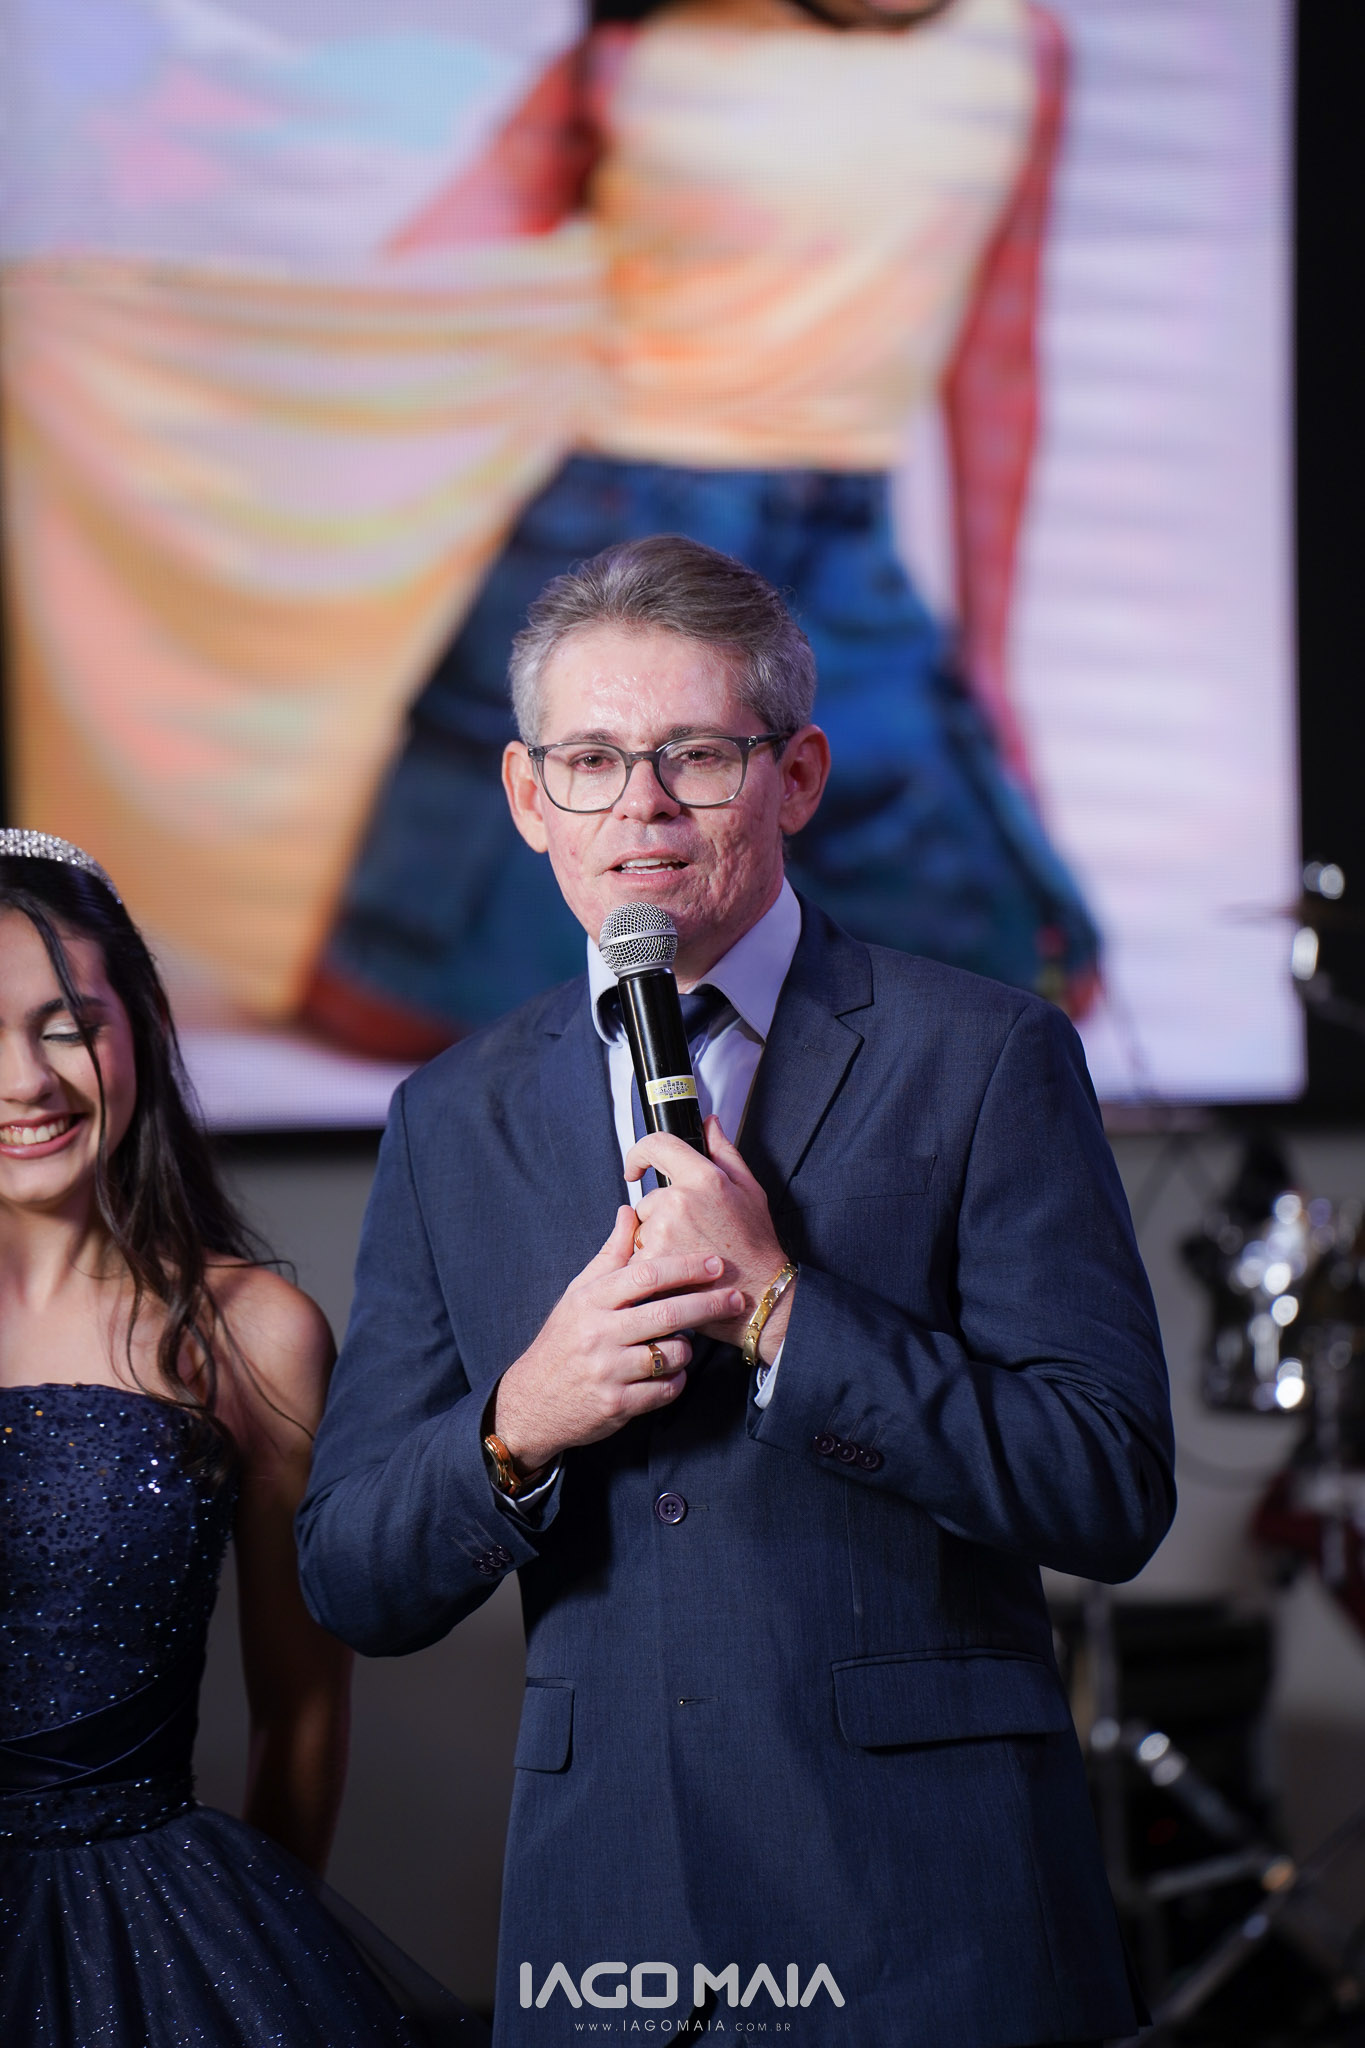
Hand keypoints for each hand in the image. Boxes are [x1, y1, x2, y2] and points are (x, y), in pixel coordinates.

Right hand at [490, 1205, 743, 1473]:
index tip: (715, 1262)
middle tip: (737, 1298)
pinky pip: (667, 1390)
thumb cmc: (563, 1340)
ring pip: (672, 1354)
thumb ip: (611, 1254)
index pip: (644, 1275)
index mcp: (591, 1300)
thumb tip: (630, 1211)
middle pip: (666, 1315)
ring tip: (684, 1342)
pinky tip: (671, 1371)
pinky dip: (677, 1379)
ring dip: (688, 1348)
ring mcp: (609, 1371)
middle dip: (708, 1304)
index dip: (685, 1266)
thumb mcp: (579, 1293)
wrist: (533, 1402)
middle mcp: (599, 1334)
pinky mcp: (618, 1405)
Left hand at [626, 1117, 794, 1355]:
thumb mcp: (750, 1190)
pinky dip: (651, 1263)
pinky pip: (637, 1255)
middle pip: (648, 1199)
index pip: (657, 1144)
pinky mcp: (652, 1261)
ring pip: (641, 1229)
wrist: (760, 1294)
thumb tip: (709, 1123)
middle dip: (661, 1215)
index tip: (635, 1166)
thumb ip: (724, 1152)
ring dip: (655, 1240)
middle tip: (692, 1237)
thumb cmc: (756, 1244)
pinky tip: (677, 1272)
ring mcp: (663, 1231)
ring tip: (688, 1255)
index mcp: (704, 1178)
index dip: (640, 1152)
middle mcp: (679, 1200)